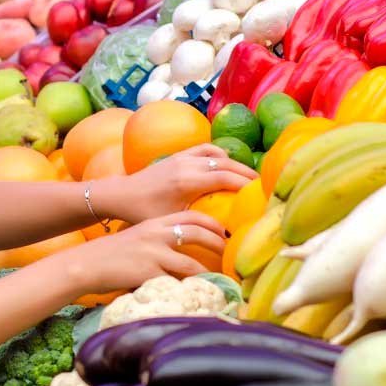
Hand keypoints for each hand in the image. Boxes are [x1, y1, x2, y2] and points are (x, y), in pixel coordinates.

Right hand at [51, 211, 227, 293]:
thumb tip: (182, 246)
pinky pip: (175, 283)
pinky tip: (196, 294)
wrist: (86, 264)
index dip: (212, 223)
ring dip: (207, 271)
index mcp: (155, 222)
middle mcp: (156, 234)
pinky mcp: (147, 274)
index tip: (225, 231)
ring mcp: (153, 254)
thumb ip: (159, 237)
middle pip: (196, 232)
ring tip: (218, 279)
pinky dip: (188, 288)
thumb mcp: (138, 236)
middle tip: (229, 253)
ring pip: (191, 262)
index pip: (191, 216)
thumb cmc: (111, 253)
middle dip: (218, 242)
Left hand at [100, 144, 256, 224]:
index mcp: (187, 182)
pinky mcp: (178, 155)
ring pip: (218, 155)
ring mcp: (182, 157)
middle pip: (227, 165)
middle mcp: (187, 165)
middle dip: (247, 174)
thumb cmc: (143, 213)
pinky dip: (219, 154)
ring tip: (248, 177)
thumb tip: (224, 237)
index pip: (226, 178)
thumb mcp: (173, 222)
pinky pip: (205, 149)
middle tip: (263, 186)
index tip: (261, 193)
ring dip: (235, 164)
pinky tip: (226, 164)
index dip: (246, 185)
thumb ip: (197, 225)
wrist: (121, 194)